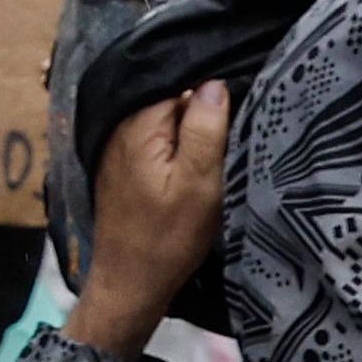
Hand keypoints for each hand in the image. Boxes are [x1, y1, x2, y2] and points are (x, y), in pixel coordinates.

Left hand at [66, 85, 230, 351]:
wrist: (130, 281)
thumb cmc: (169, 236)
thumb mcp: (199, 183)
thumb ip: (204, 130)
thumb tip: (213, 83)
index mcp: (137, 125)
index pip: (177, 81)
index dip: (210, 84)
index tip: (244, 87)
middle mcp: (119, 126)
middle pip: (168, 96)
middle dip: (200, 101)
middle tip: (241, 112)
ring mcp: (117, 145)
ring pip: (163, 117)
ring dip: (190, 123)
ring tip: (225, 130)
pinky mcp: (123, 165)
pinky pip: (155, 136)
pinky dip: (176, 139)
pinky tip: (199, 150)